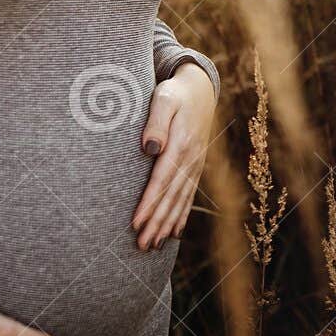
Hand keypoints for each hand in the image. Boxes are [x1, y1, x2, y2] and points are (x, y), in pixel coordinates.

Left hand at [132, 61, 214, 249]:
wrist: (199, 89)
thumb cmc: (175, 92)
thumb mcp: (164, 98)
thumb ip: (156, 122)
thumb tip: (150, 148)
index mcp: (181, 144)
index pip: (161, 180)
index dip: (149, 203)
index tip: (135, 222)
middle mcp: (191, 159)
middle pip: (171, 197)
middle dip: (156, 222)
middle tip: (141, 245)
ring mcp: (195, 165)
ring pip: (180, 201)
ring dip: (166, 225)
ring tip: (152, 246)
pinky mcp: (195, 167)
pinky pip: (188, 196)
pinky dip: (181, 216)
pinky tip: (173, 232)